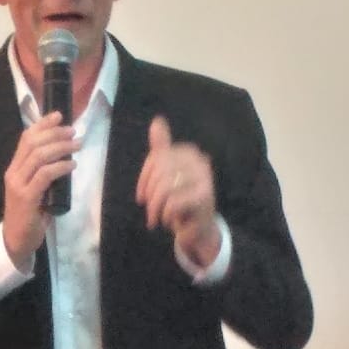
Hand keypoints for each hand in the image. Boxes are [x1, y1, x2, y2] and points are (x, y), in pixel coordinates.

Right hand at [2, 111, 79, 266]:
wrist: (16, 240)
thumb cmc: (29, 215)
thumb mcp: (34, 189)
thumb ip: (43, 173)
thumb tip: (64, 156)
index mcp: (14, 169)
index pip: (26, 138)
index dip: (42, 124)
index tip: (59, 115)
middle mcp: (13, 173)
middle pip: (33, 143)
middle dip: (55, 133)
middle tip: (73, 132)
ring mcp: (19, 185)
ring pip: (39, 156)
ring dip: (61, 147)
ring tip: (76, 145)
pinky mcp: (27, 198)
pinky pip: (45, 175)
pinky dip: (60, 167)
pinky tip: (71, 165)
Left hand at [135, 116, 220, 266]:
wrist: (198, 229)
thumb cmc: (179, 200)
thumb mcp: (166, 174)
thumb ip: (161, 148)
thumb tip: (157, 120)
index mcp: (188, 152)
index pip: (156, 158)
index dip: (144, 179)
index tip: (142, 197)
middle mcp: (200, 160)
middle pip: (160, 172)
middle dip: (149, 195)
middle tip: (150, 210)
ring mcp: (205, 178)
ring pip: (165, 187)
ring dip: (155, 208)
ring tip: (156, 218)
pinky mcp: (206, 197)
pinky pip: (173, 202)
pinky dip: (165, 215)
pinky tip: (169, 220)